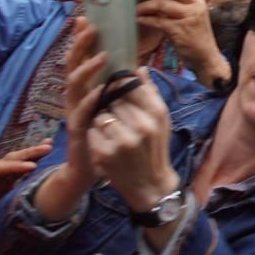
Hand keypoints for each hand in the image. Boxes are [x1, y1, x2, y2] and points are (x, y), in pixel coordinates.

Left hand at [0, 143, 51, 247]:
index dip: (14, 167)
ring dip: (30, 154)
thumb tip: (3, 225)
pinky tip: (42, 158)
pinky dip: (29, 163)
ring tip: (48, 146)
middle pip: (6, 160)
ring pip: (12, 162)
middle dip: (26, 153)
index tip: (32, 167)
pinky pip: (15, 171)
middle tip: (47, 147)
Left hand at [79, 69, 179, 214]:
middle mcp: (140, 125)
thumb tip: (138, 68)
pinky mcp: (105, 153)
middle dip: (111, 104)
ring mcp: (121, 140)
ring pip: (99, 114)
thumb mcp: (161, 120)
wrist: (151, 186)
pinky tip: (108, 144)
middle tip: (118, 117)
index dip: (120, 83)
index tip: (116, 86)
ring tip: (114, 132)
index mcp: (156, 113)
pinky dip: (96, 135)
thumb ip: (150, 92)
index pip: (130, 84)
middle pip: (112, 98)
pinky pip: (92, 131)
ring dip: (102, 120)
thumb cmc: (155, 148)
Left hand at [136, 0, 228, 83]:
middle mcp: (196, 4)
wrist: (207, 59)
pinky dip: (147, 19)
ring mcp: (190, 17)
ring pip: (164, 4)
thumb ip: (177, 5)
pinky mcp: (181, 30)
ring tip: (136, 10)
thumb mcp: (191, 16)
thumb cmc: (195, 37)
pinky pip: (159, 21)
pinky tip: (140, 20)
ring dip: (146, 6)